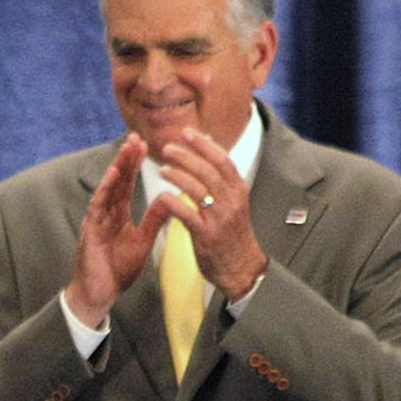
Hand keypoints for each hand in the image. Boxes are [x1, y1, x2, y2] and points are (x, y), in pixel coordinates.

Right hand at [65, 135, 166, 325]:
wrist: (100, 293)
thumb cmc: (117, 270)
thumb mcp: (143, 241)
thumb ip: (154, 219)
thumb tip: (170, 199)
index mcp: (117, 215)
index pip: (126, 184)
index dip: (134, 165)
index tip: (145, 145)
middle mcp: (105, 213)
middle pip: (116, 180)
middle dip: (126, 159)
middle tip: (136, 136)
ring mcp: (96, 220)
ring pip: (108, 188)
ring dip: (117, 167)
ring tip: (126, 148)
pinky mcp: (90, 230)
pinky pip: (98, 205)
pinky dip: (105, 189)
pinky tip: (113, 174)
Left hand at [152, 128, 268, 298]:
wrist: (240, 267)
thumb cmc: (231, 234)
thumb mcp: (233, 204)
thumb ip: (221, 183)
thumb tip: (209, 154)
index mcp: (238, 190)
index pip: (222, 160)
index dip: (204, 144)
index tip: (187, 132)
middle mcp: (232, 201)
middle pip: (209, 170)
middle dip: (187, 156)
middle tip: (167, 147)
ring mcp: (220, 218)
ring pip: (198, 189)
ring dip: (178, 176)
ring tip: (162, 168)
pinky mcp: (207, 235)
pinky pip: (188, 215)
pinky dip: (174, 203)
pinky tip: (161, 196)